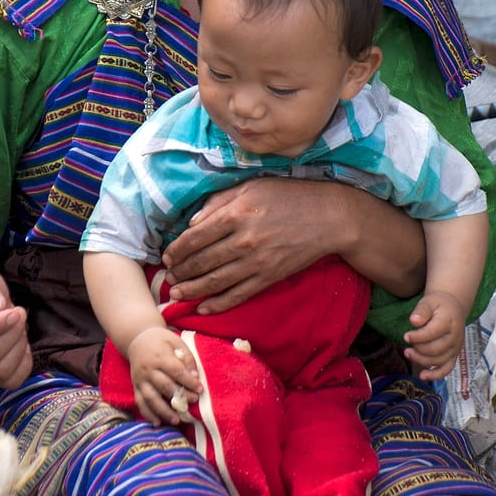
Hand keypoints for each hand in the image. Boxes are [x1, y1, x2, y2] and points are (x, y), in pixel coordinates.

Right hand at [127, 328, 201, 426]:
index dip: (189, 381)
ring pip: (151, 397)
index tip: (200, 389)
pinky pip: (140, 402)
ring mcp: (140, 379)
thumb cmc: (161, 341)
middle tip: (192, 403)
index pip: (176, 371)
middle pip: (164, 386)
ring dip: (163, 410)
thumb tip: (195, 376)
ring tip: (176, 420)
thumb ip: (186, 358)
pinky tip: (157, 423)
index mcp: (160, 357)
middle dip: (179, 396)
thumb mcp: (175, 341)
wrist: (136, 339)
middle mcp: (148, 369)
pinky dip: (147, 413)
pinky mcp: (135, 386)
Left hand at [161, 179, 339, 312]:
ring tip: (177, 294)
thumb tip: (192, 223)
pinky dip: (219, 304)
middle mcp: (243, 240)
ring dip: (193, 290)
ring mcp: (257, 262)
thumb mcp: (251, 187)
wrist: (328, 217)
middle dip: (181, 272)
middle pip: (202, 261)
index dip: (178, 249)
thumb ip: (218, 202)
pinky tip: (203, 308)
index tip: (167, 256)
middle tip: (168, 277)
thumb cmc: (287, 196)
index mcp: (236, 214)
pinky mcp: (269, 277)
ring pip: (216, 281)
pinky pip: (239, 295)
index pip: (196, 237)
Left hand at [403, 290, 465, 380]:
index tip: (405, 336)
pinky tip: (423, 376)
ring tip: (408, 353)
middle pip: (435, 349)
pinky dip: (436, 375)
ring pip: (439, 360)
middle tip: (406, 346)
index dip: (417, 337)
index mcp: (448, 322)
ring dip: (422, 361)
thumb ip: (421, 310)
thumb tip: (414, 321)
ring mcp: (455, 347)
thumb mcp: (429, 301)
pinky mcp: (454, 354)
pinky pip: (447, 368)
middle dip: (418, 350)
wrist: (453, 307)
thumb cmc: (438, 304)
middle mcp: (454, 337)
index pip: (432, 333)